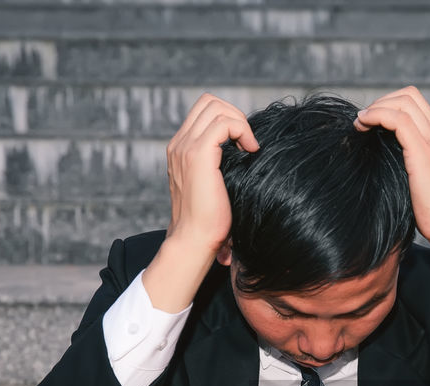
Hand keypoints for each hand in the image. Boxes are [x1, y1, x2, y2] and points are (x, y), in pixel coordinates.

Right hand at [164, 92, 259, 254]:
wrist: (193, 240)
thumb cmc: (209, 222)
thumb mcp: (214, 186)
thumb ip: (219, 166)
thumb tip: (245, 155)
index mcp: (181, 149)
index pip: (204, 112)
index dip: (229, 119)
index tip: (243, 145)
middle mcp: (179, 144)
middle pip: (208, 102)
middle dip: (235, 115)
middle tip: (248, 143)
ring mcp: (185, 147)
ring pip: (215, 107)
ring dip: (240, 123)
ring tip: (249, 149)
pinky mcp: (197, 155)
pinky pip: (223, 123)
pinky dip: (242, 130)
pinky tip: (250, 151)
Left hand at [353, 86, 429, 272]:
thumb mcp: (425, 185)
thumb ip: (412, 168)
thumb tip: (385, 166)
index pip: (417, 106)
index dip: (391, 106)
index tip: (372, 123)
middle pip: (409, 96)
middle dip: (381, 102)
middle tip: (363, 121)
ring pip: (403, 102)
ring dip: (376, 107)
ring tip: (360, 124)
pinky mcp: (424, 153)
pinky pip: (398, 119)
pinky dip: (376, 116)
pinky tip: (362, 126)